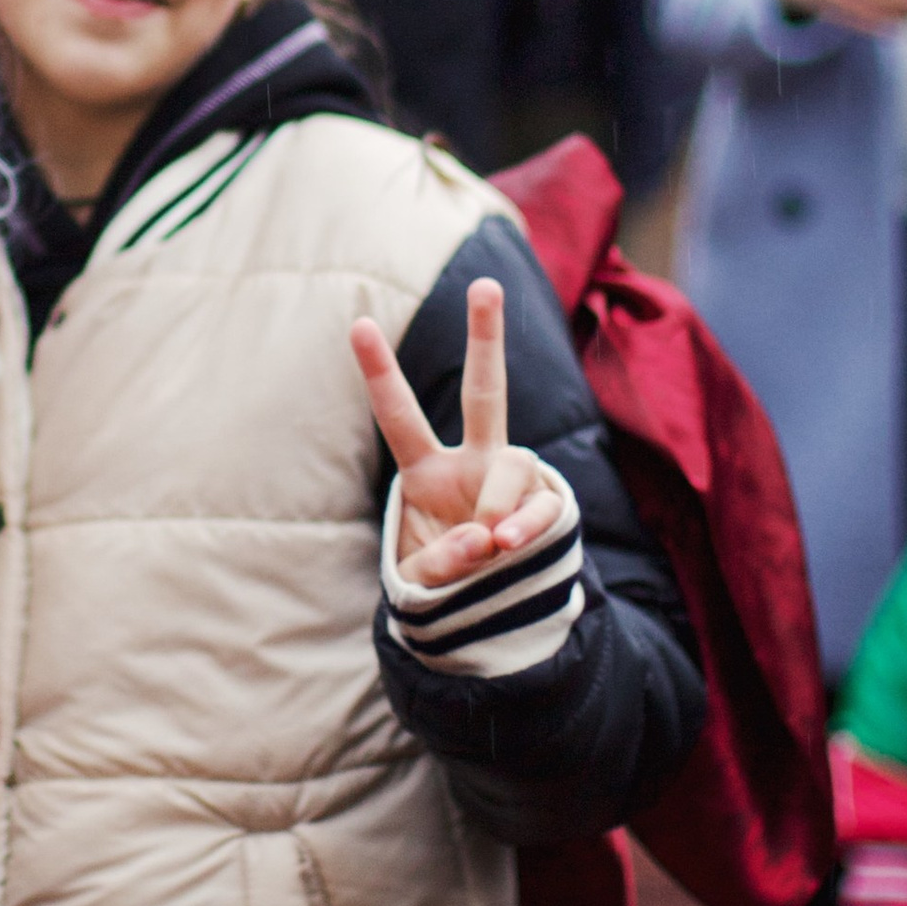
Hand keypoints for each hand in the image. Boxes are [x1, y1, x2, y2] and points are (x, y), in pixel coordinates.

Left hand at [351, 281, 564, 589]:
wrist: (488, 621)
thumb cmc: (445, 586)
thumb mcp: (423, 580)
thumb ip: (444, 562)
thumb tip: (487, 538)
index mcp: (426, 473)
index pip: (399, 416)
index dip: (381, 372)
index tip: (359, 321)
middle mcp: (471, 465)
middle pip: (483, 392)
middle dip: (487, 338)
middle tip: (487, 284)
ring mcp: (512, 486)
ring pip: (512, 467)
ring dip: (498, 504)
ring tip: (489, 542)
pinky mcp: (547, 510)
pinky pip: (544, 507)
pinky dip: (528, 527)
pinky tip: (511, 545)